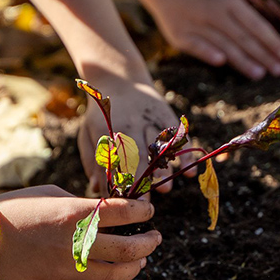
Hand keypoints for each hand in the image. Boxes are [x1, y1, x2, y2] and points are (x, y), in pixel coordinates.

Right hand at [0, 186, 160, 279]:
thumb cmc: (16, 208)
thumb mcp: (53, 195)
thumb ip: (84, 205)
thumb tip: (109, 214)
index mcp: (74, 213)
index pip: (124, 213)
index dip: (143, 211)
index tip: (148, 211)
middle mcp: (75, 243)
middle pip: (129, 249)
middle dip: (149, 243)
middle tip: (155, 237)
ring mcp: (67, 269)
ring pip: (117, 276)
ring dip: (135, 266)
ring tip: (140, 259)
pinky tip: (115, 275)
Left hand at [78, 80, 181, 195]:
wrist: (120, 78)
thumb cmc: (101, 115)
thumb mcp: (89, 134)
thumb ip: (93, 161)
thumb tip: (97, 190)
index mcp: (110, 130)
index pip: (116, 160)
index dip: (121, 181)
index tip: (126, 202)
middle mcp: (132, 123)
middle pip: (139, 155)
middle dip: (142, 180)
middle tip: (146, 202)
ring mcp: (151, 118)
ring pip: (159, 146)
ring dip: (163, 169)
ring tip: (166, 189)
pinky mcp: (166, 114)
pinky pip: (178, 135)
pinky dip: (185, 152)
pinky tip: (190, 170)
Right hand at [145, 0, 279, 78]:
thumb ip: (248, 8)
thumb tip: (276, 24)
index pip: (255, 23)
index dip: (271, 40)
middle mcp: (214, 11)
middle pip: (243, 37)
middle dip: (263, 55)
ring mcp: (196, 23)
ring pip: (223, 45)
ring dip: (242, 60)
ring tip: (260, 74)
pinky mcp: (180, 35)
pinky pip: (196, 46)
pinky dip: (208, 52)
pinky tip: (221, 62)